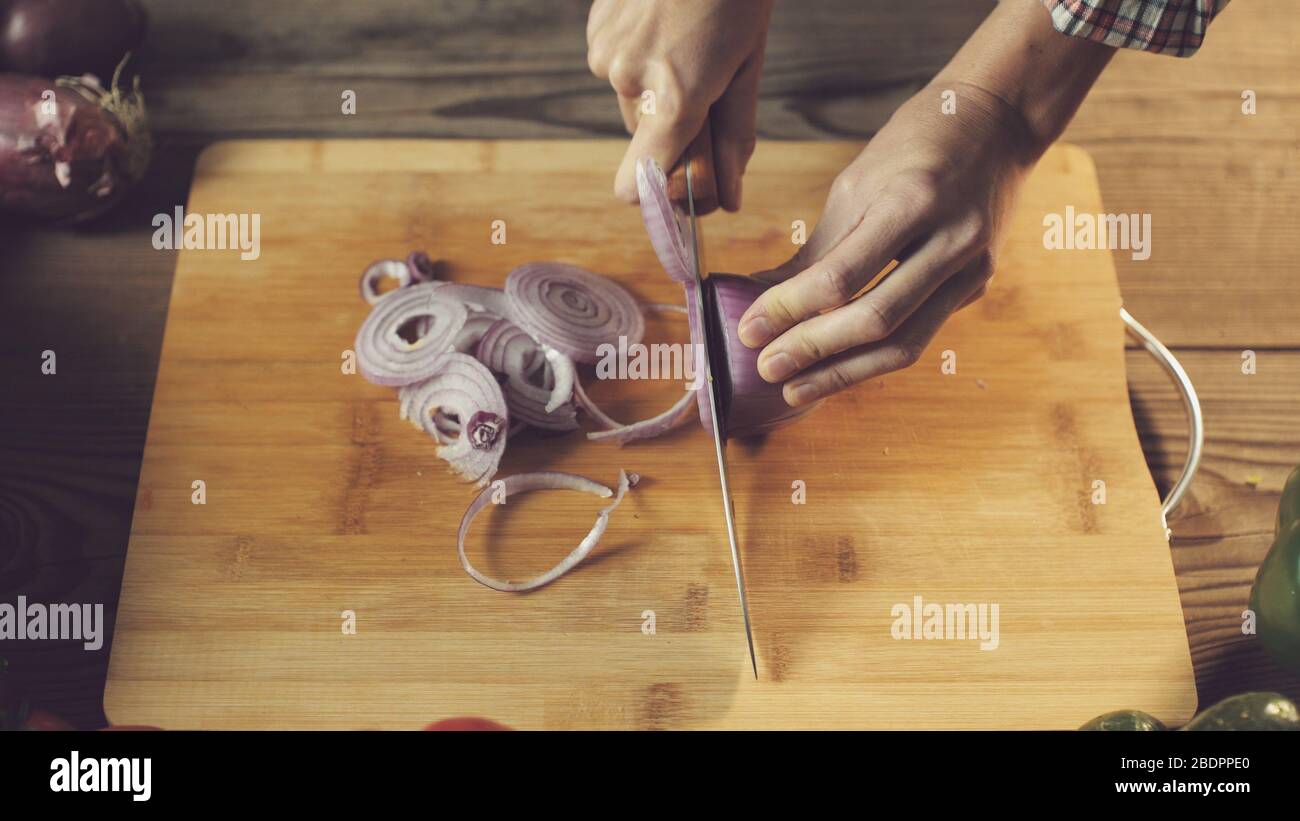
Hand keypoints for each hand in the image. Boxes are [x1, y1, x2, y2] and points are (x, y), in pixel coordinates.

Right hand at [586, 0, 772, 210]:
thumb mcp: (747, 66)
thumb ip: (733, 138)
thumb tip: (727, 201)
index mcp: (675, 96)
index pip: (640, 180)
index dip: (655, 195)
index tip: (674, 196)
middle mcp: (630, 80)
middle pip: (648, 139)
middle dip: (675, 130)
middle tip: (708, 90)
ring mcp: (606, 54)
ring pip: (632, 102)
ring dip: (657, 90)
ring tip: (686, 43)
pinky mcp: (595, 32)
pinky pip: (617, 68)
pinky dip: (639, 58)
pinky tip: (662, 25)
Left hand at [736, 83, 1036, 406]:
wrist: (1000, 121)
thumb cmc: (916, 143)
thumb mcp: (857, 183)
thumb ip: (815, 249)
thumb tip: (758, 294)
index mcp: (912, 201)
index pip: (841, 275)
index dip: (789, 310)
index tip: (748, 329)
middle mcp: (951, 240)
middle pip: (876, 319)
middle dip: (813, 350)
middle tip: (766, 367)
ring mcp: (972, 269)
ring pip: (905, 343)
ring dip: (844, 373)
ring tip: (794, 388)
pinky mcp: (976, 287)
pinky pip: (920, 334)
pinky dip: (873, 355)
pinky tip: (836, 368)